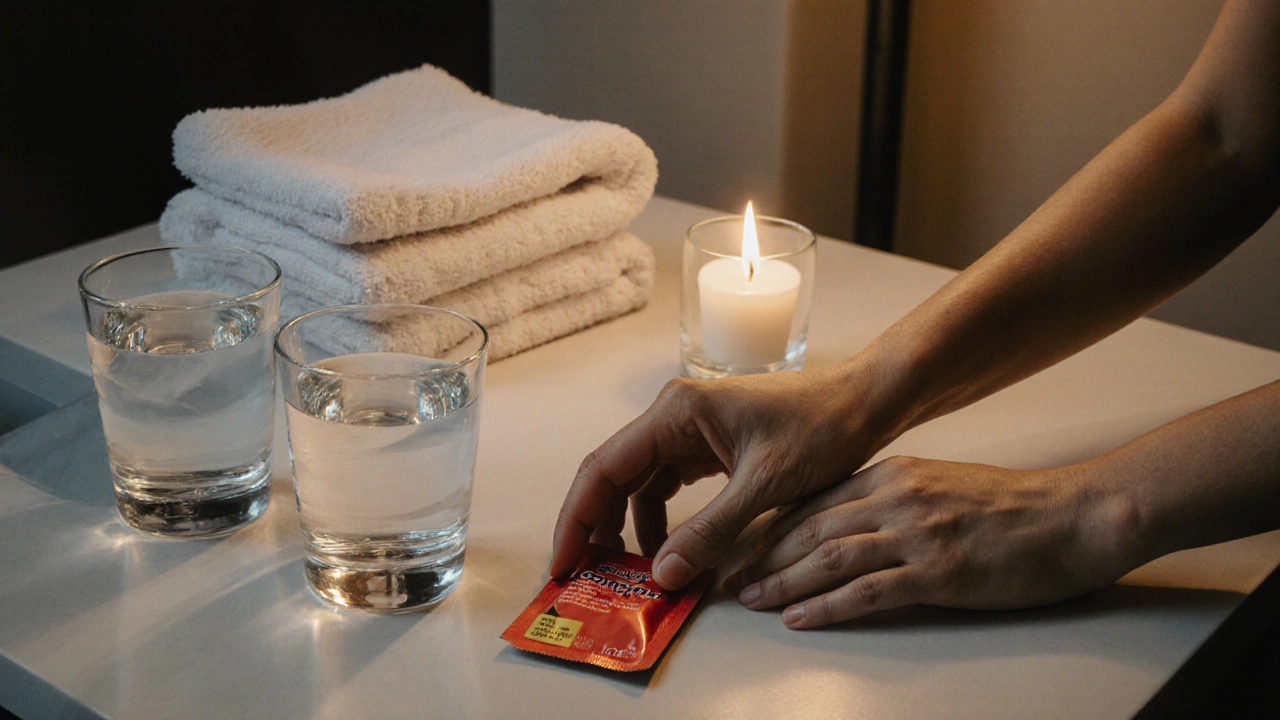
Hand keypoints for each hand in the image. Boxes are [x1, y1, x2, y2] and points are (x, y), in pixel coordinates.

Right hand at [550, 358, 904, 589]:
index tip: (563, 563)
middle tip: (583, 579)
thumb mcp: (764, 484)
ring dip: (627, 529)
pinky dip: (661, 523)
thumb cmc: (822, 426)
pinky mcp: (709, 448)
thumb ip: (711, 531)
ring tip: (625, 576)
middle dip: (594, 528)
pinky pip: (666, 488)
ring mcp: (689, 432)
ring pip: (637, 485)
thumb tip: (662, 575)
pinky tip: (669, 554)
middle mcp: (673, 418)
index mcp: (676, 412)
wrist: (866, 402)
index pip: (604, 468)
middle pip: (612, 477)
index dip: (577, 519)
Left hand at [723, 456, 1138, 627]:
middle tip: (731, 578)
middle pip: (810, 529)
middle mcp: (896, 497)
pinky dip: (825, 606)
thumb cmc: (1010, 506)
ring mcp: (916, 534)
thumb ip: (892, 498)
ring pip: (828, 558)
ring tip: (752, 599)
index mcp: (893, 474)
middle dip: (764, 555)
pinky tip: (799, 618)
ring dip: (783, 582)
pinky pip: (867, 592)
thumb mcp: (940, 484)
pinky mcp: (938, 572)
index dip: (772, 528)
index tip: (742, 547)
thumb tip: (846, 519)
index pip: (815, 501)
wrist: (1072, 517)